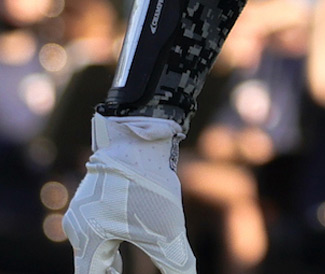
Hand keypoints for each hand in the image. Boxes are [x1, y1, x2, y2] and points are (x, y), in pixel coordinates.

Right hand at [65, 115, 197, 273]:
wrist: (138, 137)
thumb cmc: (149, 186)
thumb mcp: (168, 230)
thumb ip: (175, 262)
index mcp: (88, 240)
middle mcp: (77, 226)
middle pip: (92, 264)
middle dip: (110, 273)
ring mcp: (83, 208)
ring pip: (94, 244)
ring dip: (110, 259)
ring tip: (121, 268)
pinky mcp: (94, 194)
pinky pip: (99, 225)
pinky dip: (112, 238)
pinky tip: (129, 237)